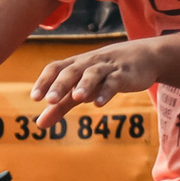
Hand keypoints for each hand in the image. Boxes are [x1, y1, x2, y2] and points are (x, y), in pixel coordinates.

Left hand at [31, 39, 159, 130]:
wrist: (144, 57)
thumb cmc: (104, 74)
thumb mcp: (80, 88)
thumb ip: (60, 105)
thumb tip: (39, 124)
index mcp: (74, 65)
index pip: (55, 68)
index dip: (44, 81)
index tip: (35, 98)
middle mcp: (87, 63)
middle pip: (71, 71)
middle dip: (60, 85)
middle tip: (50, 100)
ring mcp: (106, 68)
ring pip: (93, 74)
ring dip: (84, 85)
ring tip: (77, 98)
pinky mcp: (124, 74)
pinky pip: (114, 82)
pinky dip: (106, 91)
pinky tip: (99, 103)